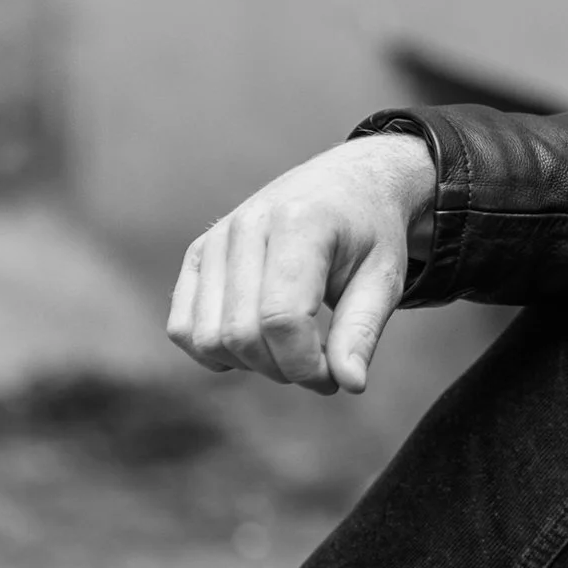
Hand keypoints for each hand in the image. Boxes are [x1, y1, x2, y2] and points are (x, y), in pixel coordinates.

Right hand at [166, 132, 436, 394]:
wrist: (348, 183)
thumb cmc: (370, 233)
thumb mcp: (384, 277)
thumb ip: (362, 330)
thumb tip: (350, 385)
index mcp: (300, 222)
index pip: (281, 319)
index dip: (305, 365)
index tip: (335, 377)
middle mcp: (247, 225)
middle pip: (241, 334)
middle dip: (283, 369)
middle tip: (321, 367)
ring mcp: (216, 238)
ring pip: (207, 338)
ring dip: (251, 365)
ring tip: (293, 350)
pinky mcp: (198, 254)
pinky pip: (182, 327)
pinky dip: (215, 351)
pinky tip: (257, 344)